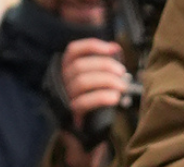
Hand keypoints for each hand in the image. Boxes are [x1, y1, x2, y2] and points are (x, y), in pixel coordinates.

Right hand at [54, 38, 130, 166]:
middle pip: (79, 66)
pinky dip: (102, 97)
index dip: (93, 46)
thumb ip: (102, 67)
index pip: (73, 51)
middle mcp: (61, 83)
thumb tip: (115, 49)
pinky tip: (115, 98)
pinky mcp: (68, 115)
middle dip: (105, 65)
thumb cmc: (94, 108)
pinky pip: (83, 102)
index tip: (114, 48)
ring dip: (106, 81)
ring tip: (122, 87)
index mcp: (67, 72)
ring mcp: (62, 99)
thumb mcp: (97, 84)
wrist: (86, 138)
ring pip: (81, 82)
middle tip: (122, 72)